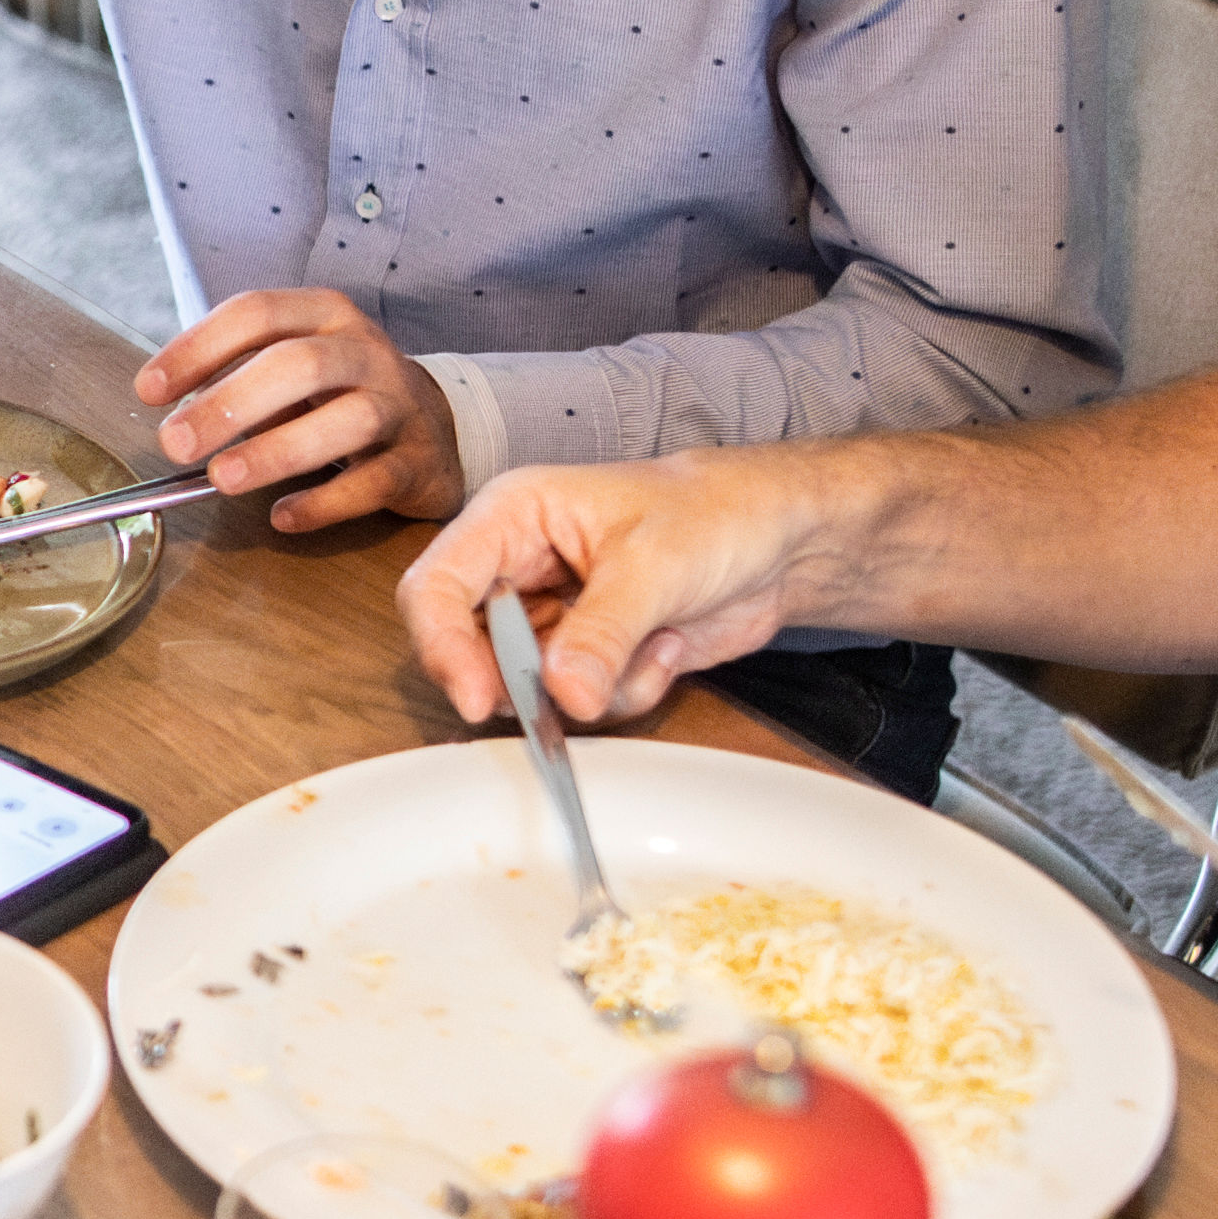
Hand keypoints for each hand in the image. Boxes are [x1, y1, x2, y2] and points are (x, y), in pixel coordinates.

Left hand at [139, 288, 459, 533]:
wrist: (433, 426)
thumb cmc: (339, 393)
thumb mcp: (290, 365)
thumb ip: (234, 377)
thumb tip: (170, 409)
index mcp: (324, 315)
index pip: (256, 314)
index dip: (198, 349)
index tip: (149, 390)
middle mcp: (365, 352)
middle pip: (300, 364)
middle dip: (231, 402)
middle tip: (175, 443)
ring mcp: (398, 407)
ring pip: (347, 420)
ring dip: (278, 450)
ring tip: (223, 478)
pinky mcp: (416, 463)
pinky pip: (373, 482)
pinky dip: (325, 502)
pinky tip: (283, 515)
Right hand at [400, 451, 844, 722]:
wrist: (782, 540)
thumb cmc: (716, 514)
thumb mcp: (654, 566)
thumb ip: (600, 634)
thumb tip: (560, 696)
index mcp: (512, 517)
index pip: (435, 586)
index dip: (443, 646)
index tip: (478, 699)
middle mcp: (518, 568)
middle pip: (469, 649)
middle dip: (529, 680)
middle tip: (579, 686)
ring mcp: (551, 617)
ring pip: (528, 689)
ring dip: (593, 688)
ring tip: (653, 641)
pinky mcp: (587, 656)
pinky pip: (578, 704)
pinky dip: (626, 692)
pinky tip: (666, 647)